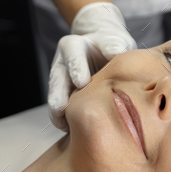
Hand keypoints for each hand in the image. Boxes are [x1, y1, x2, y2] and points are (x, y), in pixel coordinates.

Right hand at [48, 2, 136, 130]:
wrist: (104, 53)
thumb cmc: (110, 45)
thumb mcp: (113, 40)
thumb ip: (112, 45)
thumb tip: (114, 53)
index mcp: (72, 46)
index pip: (73, 57)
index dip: (76, 69)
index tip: (81, 82)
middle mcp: (62, 65)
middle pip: (57, 80)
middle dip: (57, 95)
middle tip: (60, 109)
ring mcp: (61, 83)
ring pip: (56, 99)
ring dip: (58, 113)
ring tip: (64, 126)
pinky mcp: (65, 99)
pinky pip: (61, 112)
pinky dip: (65, 122)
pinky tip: (72, 132)